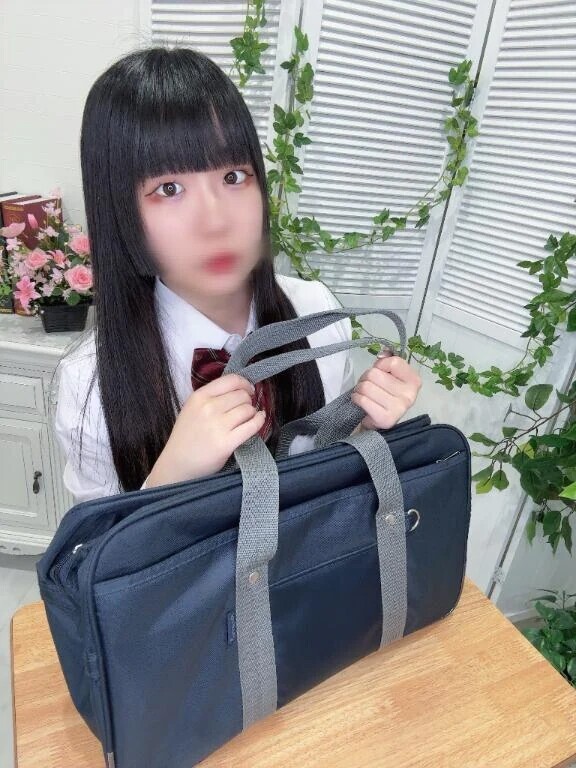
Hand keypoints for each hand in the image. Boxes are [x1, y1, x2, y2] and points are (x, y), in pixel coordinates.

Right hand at [146, 374, 264, 486]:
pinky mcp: (227, 442)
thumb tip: (240, 389)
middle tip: (244, 409)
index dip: (245, 384)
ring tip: (246, 419)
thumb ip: (212, 397)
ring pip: (248, 409)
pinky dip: (259, 421)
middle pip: (242, 395)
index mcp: (199, 396)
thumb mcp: (192, 408)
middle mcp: (209, 408)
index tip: (248, 390)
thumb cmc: (186, 437)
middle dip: (247, 401)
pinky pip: (252, 425)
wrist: (177, 464)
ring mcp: (218, 425)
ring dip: (252, 413)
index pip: (231, 380)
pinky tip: (259, 420)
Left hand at [351, 348, 421, 430]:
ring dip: (359, 389)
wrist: (376, 419)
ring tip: (364, 395)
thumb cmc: (383, 394)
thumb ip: (387, 361)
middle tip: (368, 386)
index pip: (393, 362)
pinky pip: (362, 399)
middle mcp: (410, 394)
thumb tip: (382, 355)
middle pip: (374, 374)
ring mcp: (399, 408)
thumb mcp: (388, 375)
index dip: (380, 365)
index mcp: (414, 380)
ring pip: (366, 386)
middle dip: (366, 378)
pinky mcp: (386, 419)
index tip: (380, 372)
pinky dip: (357, 399)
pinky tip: (361, 403)